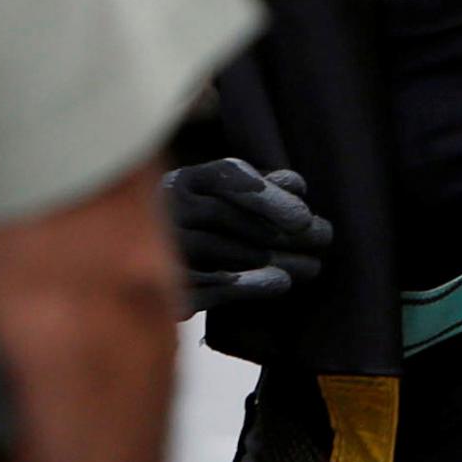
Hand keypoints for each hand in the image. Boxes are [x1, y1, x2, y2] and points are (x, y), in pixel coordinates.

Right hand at [162, 158, 332, 311]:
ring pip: (221, 249)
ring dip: (274, 258)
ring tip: (311, 265)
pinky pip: (207, 284)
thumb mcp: (218, 200)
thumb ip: (255, 188)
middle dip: (281, 230)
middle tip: (322, 239)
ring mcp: (160, 246)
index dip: (267, 194)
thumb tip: (295, 184)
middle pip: (227, 215)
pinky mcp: (164, 285)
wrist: (139, 272)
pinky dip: (248, 284)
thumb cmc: (197, 228)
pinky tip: (281, 282)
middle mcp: (165, 207)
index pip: (225, 176)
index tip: (304, 216)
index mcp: (182, 180)